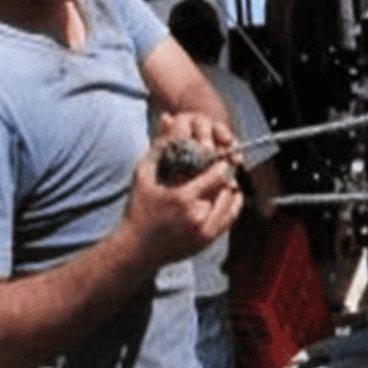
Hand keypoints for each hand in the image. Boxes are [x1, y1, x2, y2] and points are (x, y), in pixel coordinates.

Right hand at [122, 117, 243, 269]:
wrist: (135, 250)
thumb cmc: (138, 210)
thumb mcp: (143, 175)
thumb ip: (159, 146)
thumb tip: (169, 118)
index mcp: (183, 198)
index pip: (218, 174)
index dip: (220, 163)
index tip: (217, 158)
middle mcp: (198, 216)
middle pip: (227, 186)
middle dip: (225, 175)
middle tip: (221, 168)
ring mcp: (205, 231)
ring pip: (231, 202)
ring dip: (229, 189)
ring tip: (221, 182)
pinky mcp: (208, 241)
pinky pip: (230, 218)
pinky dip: (231, 205)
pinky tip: (223, 196)